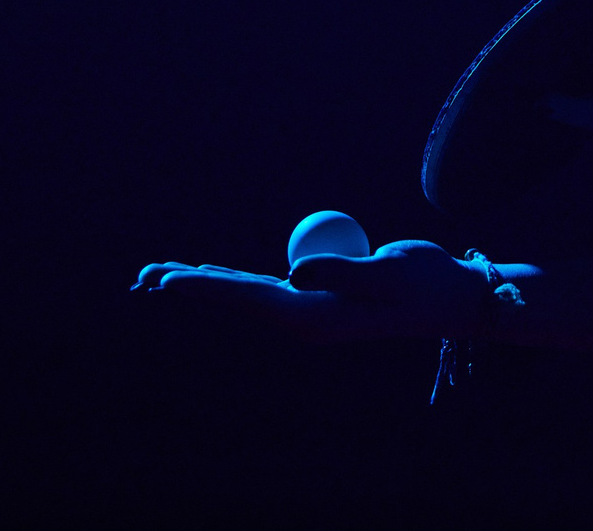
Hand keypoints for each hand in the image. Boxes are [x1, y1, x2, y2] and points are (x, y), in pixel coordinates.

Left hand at [131, 239, 490, 340]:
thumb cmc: (425, 283)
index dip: (203, 287)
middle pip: (234, 301)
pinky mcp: (316, 299)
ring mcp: (308, 312)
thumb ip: (342, 273)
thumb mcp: (388, 272)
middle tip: (140, 277)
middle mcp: (303, 320)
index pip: (246, 299)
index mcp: (314, 318)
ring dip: (202, 285)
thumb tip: (295, 275)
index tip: (165, 280)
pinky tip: (212, 276)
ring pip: (242, 296)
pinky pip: (261, 289)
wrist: (451, 298)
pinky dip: (230, 280)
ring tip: (159, 278)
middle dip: (189, 289)